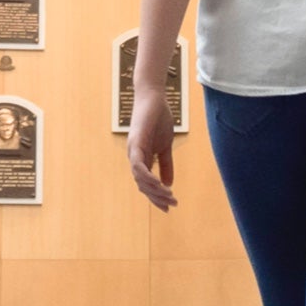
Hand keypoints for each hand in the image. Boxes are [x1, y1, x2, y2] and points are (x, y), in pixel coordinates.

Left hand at [127, 90, 177, 210]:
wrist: (154, 97)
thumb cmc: (158, 119)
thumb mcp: (165, 145)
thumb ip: (165, 164)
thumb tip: (168, 183)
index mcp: (141, 159)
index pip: (146, 184)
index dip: (156, 198)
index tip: (168, 208)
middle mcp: (134, 157)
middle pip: (142, 185)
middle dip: (157, 198)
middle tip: (171, 205)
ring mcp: (134, 150)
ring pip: (140, 178)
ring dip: (154, 190)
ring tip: (169, 195)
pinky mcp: (137, 142)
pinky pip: (139, 165)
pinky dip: (147, 176)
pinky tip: (158, 183)